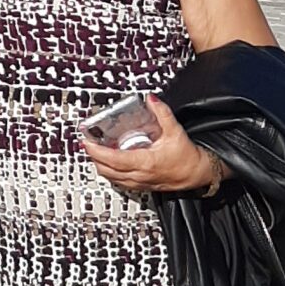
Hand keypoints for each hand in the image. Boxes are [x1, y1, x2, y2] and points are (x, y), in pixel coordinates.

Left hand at [80, 98, 224, 195]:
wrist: (197, 174)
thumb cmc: (187, 157)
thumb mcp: (175, 131)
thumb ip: (162, 113)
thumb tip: (151, 99)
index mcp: (145, 162)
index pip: (113, 159)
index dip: (96, 152)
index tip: (87, 142)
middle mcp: (139, 175)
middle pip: (107, 170)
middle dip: (94, 158)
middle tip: (88, 144)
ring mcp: (139, 182)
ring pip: (111, 178)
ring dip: (101, 166)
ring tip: (96, 152)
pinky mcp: (142, 186)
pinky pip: (120, 182)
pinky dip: (111, 172)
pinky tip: (111, 163)